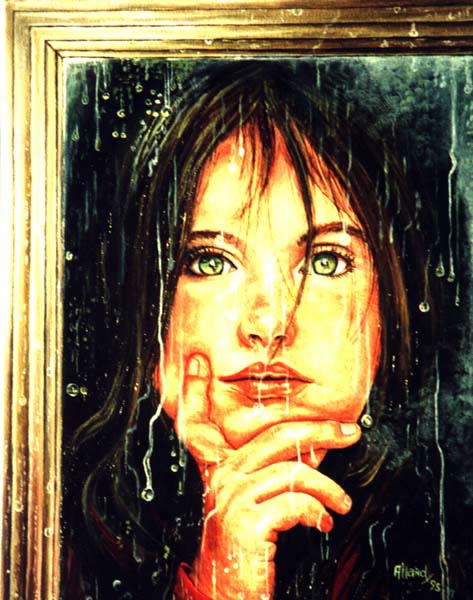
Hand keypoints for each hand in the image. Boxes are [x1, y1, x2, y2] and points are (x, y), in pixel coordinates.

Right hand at [170, 354, 360, 599]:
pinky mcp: (247, 520)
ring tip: (341, 502)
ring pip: (294, 469)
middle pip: (275, 437)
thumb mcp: (256, 504)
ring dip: (328, 487)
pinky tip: (322, 524)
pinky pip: (297, 500)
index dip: (196, 391)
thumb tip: (313, 450)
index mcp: (218, 472)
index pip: (200, 425)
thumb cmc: (246, 550)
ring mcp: (232, 497)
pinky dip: (318, 512)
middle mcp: (221, 478)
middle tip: (349, 431)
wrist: (227, 594)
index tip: (198, 361)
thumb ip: (275, 472)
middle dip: (319, 430)